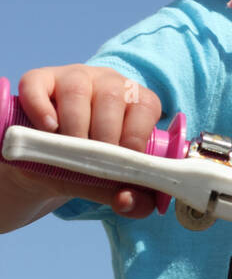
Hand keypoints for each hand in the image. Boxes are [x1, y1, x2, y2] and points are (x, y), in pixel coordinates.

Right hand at [8, 64, 162, 218]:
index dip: (136, 138)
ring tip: (68, 151)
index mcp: (136, 102)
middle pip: (112, 97)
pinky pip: (38, 86)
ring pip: (77, 90)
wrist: (47, 163)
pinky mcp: (40, 80)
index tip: (124, 164)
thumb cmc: (92, 167)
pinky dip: (42, 109)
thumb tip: (127, 200)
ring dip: (74, 127)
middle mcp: (109, 83)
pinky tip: (48, 129)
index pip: (147, 106)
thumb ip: (133, 201)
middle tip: (93, 163)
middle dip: (105, 138)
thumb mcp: (113, 185)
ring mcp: (73, 77)